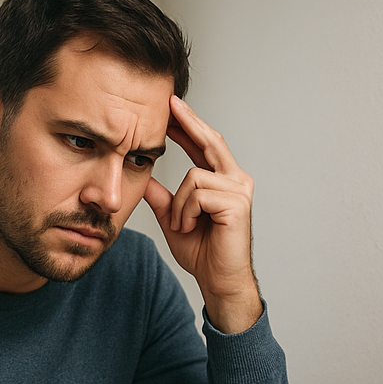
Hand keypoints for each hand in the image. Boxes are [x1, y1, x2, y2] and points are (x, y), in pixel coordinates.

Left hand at [143, 95, 262, 332]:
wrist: (218, 280)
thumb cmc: (202, 252)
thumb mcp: (173, 219)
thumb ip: (161, 196)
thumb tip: (142, 176)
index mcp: (224, 181)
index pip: (206, 145)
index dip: (189, 125)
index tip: (171, 107)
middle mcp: (237, 181)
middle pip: (211, 141)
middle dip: (189, 122)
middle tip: (170, 102)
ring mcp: (240, 191)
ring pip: (193, 177)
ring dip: (179, 205)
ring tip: (183, 225)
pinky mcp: (237, 204)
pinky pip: (197, 194)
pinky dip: (185, 213)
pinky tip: (190, 228)